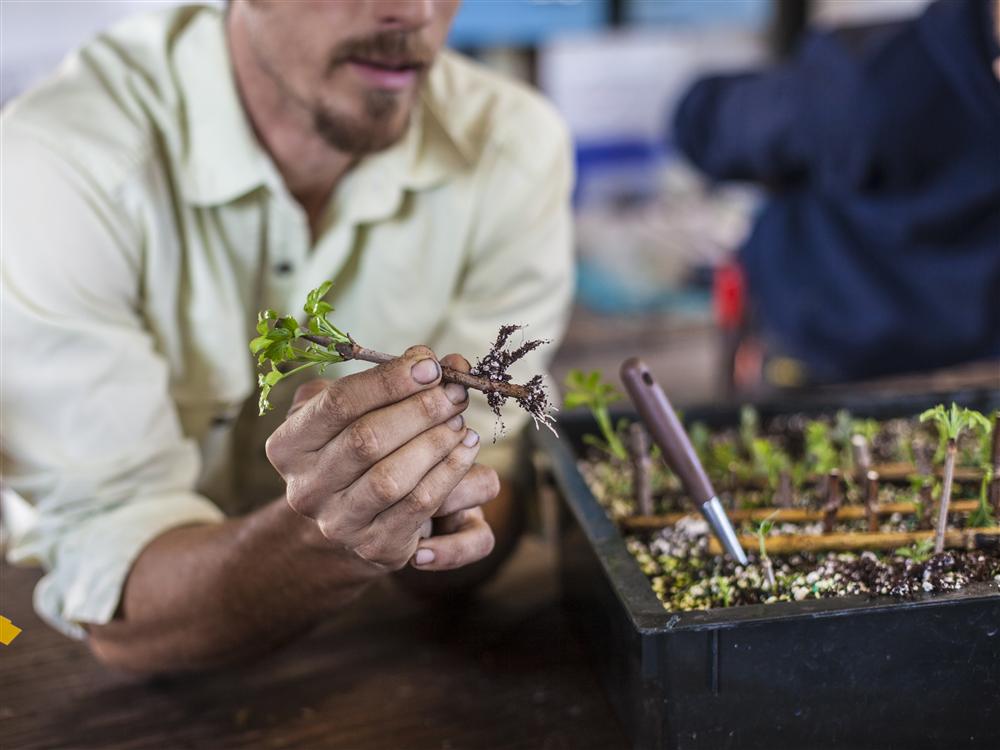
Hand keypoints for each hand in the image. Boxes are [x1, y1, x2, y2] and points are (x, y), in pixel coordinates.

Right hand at [265, 346, 494, 575]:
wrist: (353, 518)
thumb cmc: (355, 446)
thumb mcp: (357, 408)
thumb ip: (392, 379)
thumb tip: (442, 362)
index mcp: (288, 445)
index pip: (338, 404)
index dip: (388, 381)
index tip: (430, 365)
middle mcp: (306, 488)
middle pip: (366, 440)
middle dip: (419, 410)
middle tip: (454, 393)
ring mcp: (338, 523)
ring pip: (391, 478)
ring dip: (434, 443)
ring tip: (459, 421)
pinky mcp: (376, 547)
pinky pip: (417, 506)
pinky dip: (449, 473)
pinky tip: (466, 450)